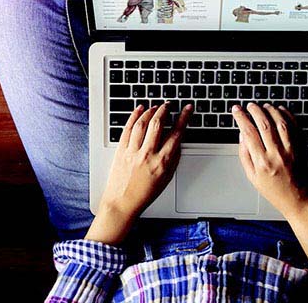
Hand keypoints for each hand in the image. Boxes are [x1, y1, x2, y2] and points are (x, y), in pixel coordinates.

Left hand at [85, 102, 192, 244]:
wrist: (122, 203)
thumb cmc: (145, 194)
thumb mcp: (166, 178)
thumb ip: (174, 158)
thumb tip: (178, 141)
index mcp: (163, 162)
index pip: (177, 133)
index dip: (184, 117)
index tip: (187, 108)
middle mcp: (148, 155)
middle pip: (158, 124)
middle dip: (165, 110)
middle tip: (169, 105)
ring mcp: (133, 152)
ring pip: (142, 123)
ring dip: (150, 111)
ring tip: (155, 106)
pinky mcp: (120, 151)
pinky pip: (128, 129)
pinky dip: (134, 116)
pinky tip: (139, 110)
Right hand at [231, 103, 307, 218]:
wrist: (301, 200)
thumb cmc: (276, 191)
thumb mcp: (253, 177)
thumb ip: (245, 155)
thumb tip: (242, 136)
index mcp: (262, 162)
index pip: (248, 132)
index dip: (240, 118)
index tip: (237, 111)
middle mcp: (277, 154)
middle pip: (264, 123)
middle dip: (254, 110)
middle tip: (249, 105)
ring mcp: (291, 149)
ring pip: (279, 122)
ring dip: (270, 110)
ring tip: (263, 106)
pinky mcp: (302, 147)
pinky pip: (294, 126)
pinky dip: (286, 115)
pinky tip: (280, 111)